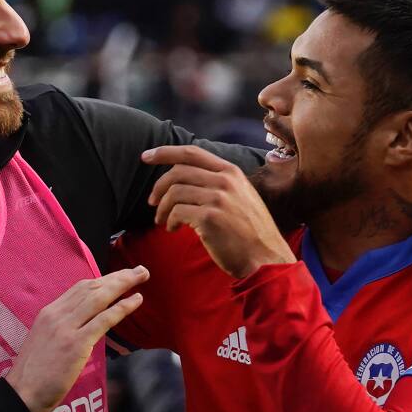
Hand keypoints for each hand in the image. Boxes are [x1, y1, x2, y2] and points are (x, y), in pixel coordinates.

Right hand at [5, 267, 147, 411]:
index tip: (119, 276)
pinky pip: (104, 319)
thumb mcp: (45, 341)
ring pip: (99, 297)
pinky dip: (122, 307)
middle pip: (92, 287)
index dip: (103, 279)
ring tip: (142, 276)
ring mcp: (66, 328)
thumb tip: (85, 325)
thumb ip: (63, 328)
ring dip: (124, 284)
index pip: (79, 288)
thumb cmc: (34, 374)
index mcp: (49, 313)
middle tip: (139, 270)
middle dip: (118, 276)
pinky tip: (136, 300)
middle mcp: (57, 315)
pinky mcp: (76, 344)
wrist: (21, 394)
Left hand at [142, 145, 295, 279]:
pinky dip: (170, 221)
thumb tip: (184, 177)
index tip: (146, 157)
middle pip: (178, 172)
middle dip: (159, 186)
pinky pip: (177, 212)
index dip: (165, 152)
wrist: (265, 258)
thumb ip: (218, 183)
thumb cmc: (249, 232)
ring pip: (174, 192)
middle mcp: (225, 180)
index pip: (191, 152)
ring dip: (163, 208)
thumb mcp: (240, 197)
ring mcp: (218, 198)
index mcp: (231, 172)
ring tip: (163, 221)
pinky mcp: (210, 217)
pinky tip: (173, 229)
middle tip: (152, 202)